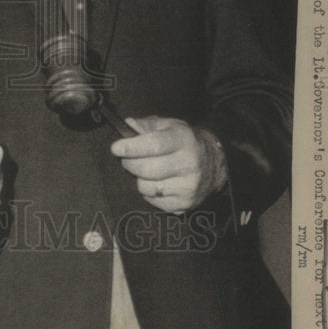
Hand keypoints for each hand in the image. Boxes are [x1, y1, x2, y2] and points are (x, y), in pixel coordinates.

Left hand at [111, 116, 225, 212]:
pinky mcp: (185, 204)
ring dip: (141, 179)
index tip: (116, 148)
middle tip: (129, 158)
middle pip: (147, 169)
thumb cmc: (183, 142)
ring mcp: (188, 187)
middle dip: (130, 163)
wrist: (212, 163)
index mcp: (183, 141)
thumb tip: (128, 124)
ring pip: (146, 187)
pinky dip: (150, 192)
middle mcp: (189, 164)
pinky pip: (152, 201)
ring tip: (149, 170)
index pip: (154, 145)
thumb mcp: (168, 126)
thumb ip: (147, 124)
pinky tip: (159, 182)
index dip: (132, 147)